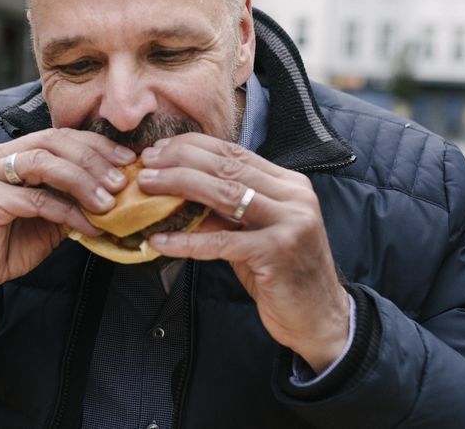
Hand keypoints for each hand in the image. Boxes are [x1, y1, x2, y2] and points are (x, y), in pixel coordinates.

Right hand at [0, 129, 135, 326]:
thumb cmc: (7, 245)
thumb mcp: (48, 217)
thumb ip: (71, 198)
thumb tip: (114, 188)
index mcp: (9, 153)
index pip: (58, 136)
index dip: (95, 145)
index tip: (127, 160)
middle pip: (52, 142)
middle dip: (93, 160)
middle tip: (121, 182)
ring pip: (44, 164)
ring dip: (82, 182)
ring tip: (108, 202)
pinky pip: (35, 199)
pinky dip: (67, 212)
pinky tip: (88, 226)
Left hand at [141, 134, 350, 372]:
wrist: (319, 317)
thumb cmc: (282, 274)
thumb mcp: (254, 233)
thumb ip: (225, 211)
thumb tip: (176, 192)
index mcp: (288, 184)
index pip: (235, 153)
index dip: (193, 147)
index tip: (159, 148)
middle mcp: (293, 196)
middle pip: (227, 167)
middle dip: (180, 160)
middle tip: (146, 162)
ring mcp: (289, 223)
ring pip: (224, 193)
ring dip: (179, 186)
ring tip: (146, 186)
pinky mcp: (277, 253)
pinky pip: (221, 241)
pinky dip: (187, 240)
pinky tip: (160, 240)